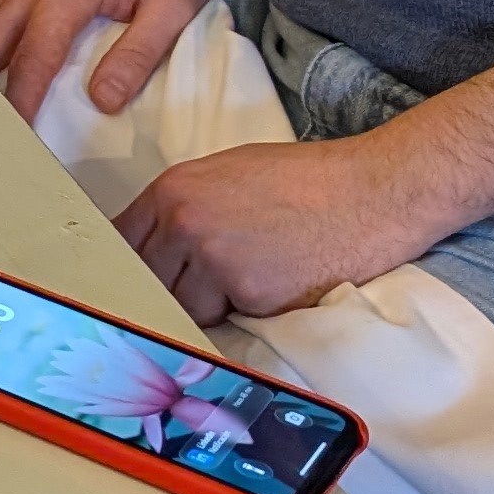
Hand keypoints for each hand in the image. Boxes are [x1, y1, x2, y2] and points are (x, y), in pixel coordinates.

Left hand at [117, 130, 436, 323]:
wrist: (373, 191)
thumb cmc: (307, 180)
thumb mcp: (227, 175)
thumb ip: (184, 206)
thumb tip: (154, 242)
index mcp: (173, 190)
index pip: (120, 242)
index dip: (128, 266)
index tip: (131, 284)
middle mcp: (184, 223)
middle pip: (147, 280)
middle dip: (169, 289)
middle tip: (202, 287)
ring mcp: (215, 259)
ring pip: (185, 306)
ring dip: (209, 305)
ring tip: (251, 278)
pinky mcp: (251, 292)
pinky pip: (230, 318)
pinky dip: (247, 313)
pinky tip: (276, 286)